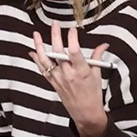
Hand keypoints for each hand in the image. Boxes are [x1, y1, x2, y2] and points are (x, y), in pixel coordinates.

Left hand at [29, 22, 109, 136]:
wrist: (85, 112)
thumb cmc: (93, 94)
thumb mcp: (97, 75)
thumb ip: (97, 58)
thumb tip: (103, 45)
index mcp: (81, 72)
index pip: (74, 52)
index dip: (72, 39)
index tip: (72, 29)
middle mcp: (68, 74)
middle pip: (58, 53)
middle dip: (55, 36)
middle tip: (55, 24)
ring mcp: (58, 78)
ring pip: (45, 60)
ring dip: (39, 46)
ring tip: (36, 34)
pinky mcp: (52, 82)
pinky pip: (42, 69)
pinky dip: (36, 59)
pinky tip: (33, 50)